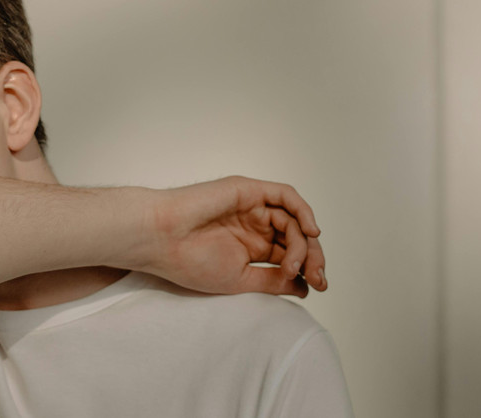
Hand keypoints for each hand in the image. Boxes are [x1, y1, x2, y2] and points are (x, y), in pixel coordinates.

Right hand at [144, 176, 325, 297]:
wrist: (162, 239)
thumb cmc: (189, 261)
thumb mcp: (240, 279)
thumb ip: (273, 280)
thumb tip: (306, 286)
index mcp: (250, 247)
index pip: (290, 255)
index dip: (308, 270)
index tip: (316, 288)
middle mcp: (254, 225)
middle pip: (297, 237)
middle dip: (313, 258)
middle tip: (318, 278)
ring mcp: (252, 207)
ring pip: (293, 219)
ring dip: (304, 243)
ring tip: (294, 264)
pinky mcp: (248, 191)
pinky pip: (285, 195)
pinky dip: (303, 211)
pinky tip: (310, 231)